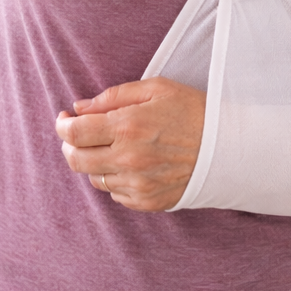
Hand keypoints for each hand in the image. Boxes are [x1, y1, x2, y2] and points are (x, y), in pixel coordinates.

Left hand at [55, 77, 205, 211]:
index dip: (62, 125)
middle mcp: (128, 159)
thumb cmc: (192, 111)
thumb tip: (79, 107)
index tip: (64, 118)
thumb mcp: (155, 89)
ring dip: (95, 162)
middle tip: (79, 134)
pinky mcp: (148, 202)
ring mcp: (138, 185)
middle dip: (70, 145)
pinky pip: (116, 195)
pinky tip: (131, 164)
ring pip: (94, 178)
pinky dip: (116, 179)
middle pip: (76, 160)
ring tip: (112, 147)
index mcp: (128, 126)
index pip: (74, 133)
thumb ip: (113, 96)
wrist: (229, 147)